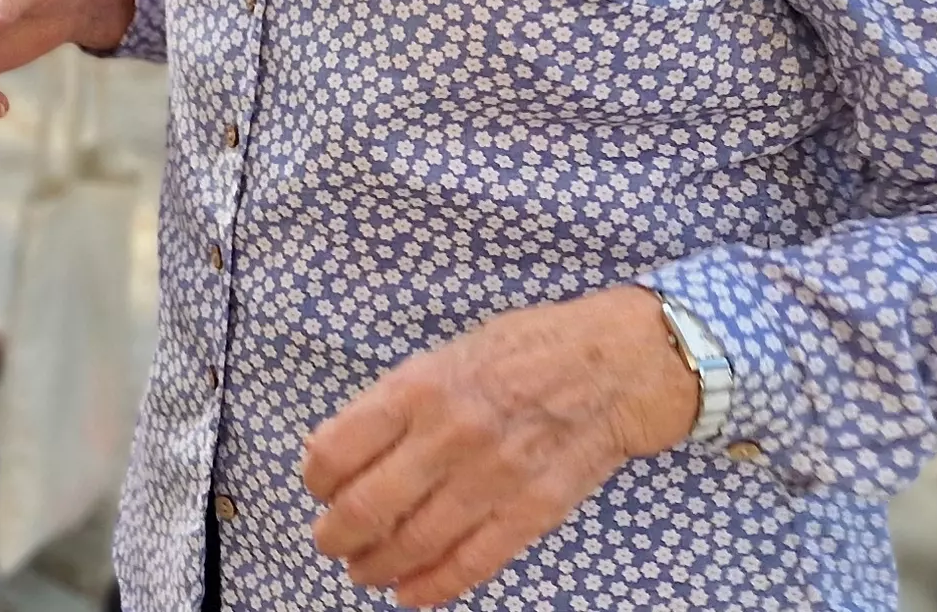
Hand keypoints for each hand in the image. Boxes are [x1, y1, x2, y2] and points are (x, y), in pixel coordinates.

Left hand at [303, 287, 697, 606]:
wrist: (620, 363)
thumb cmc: (528, 349)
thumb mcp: (447, 354)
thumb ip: (394, 401)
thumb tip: (335, 449)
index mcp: (420, 388)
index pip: (338, 450)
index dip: (316, 480)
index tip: (319, 489)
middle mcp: (450, 434)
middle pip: (368, 507)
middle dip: (337, 536)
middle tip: (331, 542)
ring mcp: (495, 476)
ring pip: (415, 542)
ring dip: (378, 566)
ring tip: (364, 571)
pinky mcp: (534, 510)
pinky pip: (472, 561)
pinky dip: (434, 586)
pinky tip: (410, 594)